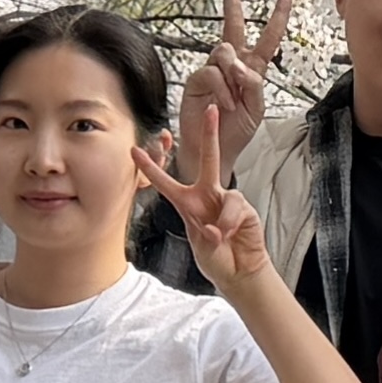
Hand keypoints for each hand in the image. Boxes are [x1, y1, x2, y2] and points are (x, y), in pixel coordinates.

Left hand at [140, 103, 273, 294]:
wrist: (239, 273)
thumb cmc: (217, 259)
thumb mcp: (201, 247)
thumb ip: (207, 236)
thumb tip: (217, 227)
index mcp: (188, 204)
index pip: (166, 182)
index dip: (151, 167)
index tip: (136, 151)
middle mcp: (207, 196)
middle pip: (208, 159)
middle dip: (209, 134)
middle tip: (210, 109)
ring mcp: (227, 200)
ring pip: (225, 193)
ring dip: (220, 222)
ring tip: (219, 238)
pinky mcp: (245, 208)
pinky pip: (235, 209)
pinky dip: (230, 225)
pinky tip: (230, 235)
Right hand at [179, 0, 292, 172]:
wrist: (213, 149)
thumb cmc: (236, 130)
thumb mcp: (257, 107)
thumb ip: (254, 84)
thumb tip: (240, 66)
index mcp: (252, 68)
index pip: (267, 37)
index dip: (277, 16)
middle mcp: (231, 64)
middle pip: (232, 24)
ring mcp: (212, 70)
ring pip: (225, 52)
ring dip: (234, 76)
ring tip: (234, 100)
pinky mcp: (197, 80)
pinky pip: (212, 72)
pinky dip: (222, 90)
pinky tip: (225, 104)